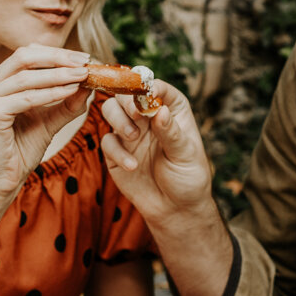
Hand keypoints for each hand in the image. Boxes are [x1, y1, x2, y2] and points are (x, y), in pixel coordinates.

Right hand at [0, 45, 91, 202]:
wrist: (2, 181)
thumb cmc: (21, 151)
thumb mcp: (48, 120)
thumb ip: (66, 102)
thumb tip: (88, 83)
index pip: (26, 55)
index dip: (55, 53)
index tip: (83, 57)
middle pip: (24, 57)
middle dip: (58, 57)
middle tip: (85, 62)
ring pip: (27, 76)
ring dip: (59, 75)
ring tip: (83, 76)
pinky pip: (27, 98)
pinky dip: (51, 93)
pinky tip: (70, 91)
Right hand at [98, 81, 213, 221]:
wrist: (175, 209)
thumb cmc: (188, 178)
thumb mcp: (185, 155)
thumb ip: (172, 132)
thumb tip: (160, 110)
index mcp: (171, 110)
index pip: (157, 88)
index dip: (148, 87)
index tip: (146, 95)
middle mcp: (148, 117)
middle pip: (127, 94)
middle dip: (127, 101)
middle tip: (135, 115)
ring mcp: (130, 132)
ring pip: (111, 110)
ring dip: (118, 120)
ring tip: (132, 138)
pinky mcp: (116, 151)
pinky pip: (108, 142)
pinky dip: (117, 151)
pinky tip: (132, 166)